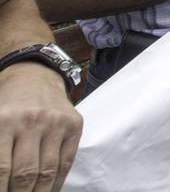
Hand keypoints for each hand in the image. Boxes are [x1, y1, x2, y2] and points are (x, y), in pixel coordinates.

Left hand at [0, 61, 81, 191]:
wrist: (34, 77)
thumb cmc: (6, 107)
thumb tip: (0, 180)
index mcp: (4, 121)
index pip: (2, 169)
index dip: (1, 190)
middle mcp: (32, 121)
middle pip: (26, 173)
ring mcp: (56, 123)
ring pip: (47, 171)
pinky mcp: (74, 126)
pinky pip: (66, 163)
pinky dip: (56, 184)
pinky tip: (47, 191)